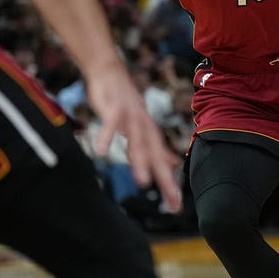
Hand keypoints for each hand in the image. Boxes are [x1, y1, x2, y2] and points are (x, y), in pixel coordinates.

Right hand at [85, 63, 181, 211]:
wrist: (110, 71)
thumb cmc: (125, 102)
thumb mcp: (143, 126)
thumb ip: (155, 147)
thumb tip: (172, 163)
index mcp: (150, 134)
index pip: (163, 162)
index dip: (170, 183)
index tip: (176, 206)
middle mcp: (145, 127)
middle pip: (155, 155)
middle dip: (164, 178)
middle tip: (172, 200)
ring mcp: (131, 117)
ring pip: (138, 141)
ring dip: (140, 161)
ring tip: (143, 182)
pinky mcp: (113, 107)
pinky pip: (110, 123)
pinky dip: (107, 137)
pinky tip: (102, 153)